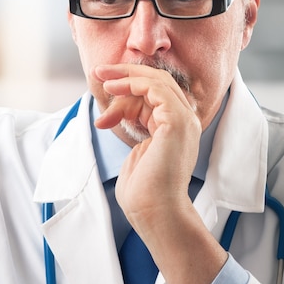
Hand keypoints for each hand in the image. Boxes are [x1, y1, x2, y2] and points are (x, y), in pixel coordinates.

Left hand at [93, 63, 226, 283]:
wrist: (153, 211)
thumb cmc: (143, 192)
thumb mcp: (134, 150)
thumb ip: (132, 128)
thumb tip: (112, 115)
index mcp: (175, 128)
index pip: (154, 96)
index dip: (128, 89)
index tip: (104, 86)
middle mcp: (184, 121)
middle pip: (157, 83)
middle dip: (126, 73)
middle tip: (99, 72)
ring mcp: (183, 120)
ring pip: (157, 81)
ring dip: (126, 75)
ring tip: (102, 79)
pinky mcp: (176, 121)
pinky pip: (156, 88)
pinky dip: (133, 83)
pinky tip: (113, 89)